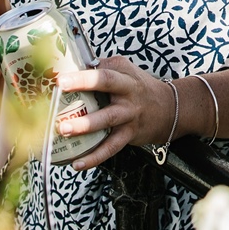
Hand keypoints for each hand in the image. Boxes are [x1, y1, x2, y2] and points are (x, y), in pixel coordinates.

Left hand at [54, 56, 175, 170]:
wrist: (170, 109)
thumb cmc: (139, 87)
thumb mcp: (126, 70)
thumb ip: (102, 67)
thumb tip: (69, 66)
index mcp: (124, 76)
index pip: (103, 72)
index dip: (83, 75)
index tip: (61, 79)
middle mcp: (128, 93)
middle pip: (106, 87)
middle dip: (82, 88)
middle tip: (58, 94)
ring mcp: (129, 115)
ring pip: (107, 120)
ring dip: (84, 125)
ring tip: (63, 130)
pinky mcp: (129, 134)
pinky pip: (111, 148)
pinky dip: (94, 158)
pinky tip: (77, 164)